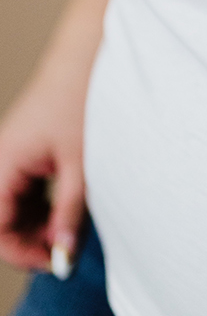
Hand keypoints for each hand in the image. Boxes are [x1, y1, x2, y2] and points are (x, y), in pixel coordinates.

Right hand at [0, 64, 87, 273]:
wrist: (89, 53)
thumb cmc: (82, 99)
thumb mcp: (82, 165)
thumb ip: (70, 212)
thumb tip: (62, 255)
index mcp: (4, 164)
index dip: (24, 252)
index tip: (56, 262)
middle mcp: (1, 159)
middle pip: (4, 218)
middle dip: (32, 238)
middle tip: (68, 247)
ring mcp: (14, 153)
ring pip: (16, 204)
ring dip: (40, 221)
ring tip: (74, 225)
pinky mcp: (29, 148)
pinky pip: (27, 187)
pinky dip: (45, 202)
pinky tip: (71, 204)